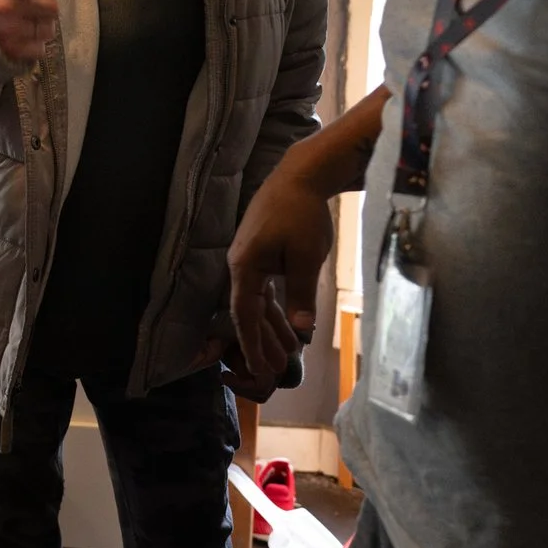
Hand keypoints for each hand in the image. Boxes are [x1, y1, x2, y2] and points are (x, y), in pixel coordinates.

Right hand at [0, 0, 84, 63]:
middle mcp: (3, 5)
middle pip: (52, 7)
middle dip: (50, 7)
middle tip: (35, 6)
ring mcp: (5, 29)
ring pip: (49, 29)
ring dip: (45, 27)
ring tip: (28, 22)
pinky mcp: (9, 50)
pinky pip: (41, 48)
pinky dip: (38, 44)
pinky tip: (25, 37)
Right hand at [220, 170, 330, 399]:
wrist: (299, 177)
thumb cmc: (302, 213)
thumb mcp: (306, 257)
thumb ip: (301, 295)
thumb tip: (303, 331)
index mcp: (245, 267)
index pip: (245, 314)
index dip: (252, 343)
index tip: (259, 368)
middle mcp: (241, 266)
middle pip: (249, 312)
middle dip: (263, 342)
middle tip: (276, 371)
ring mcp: (250, 259)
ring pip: (258, 302)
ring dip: (272, 327)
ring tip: (288, 353)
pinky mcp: (261, 254)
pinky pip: (265, 288)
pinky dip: (277, 308)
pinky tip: (288, 324)